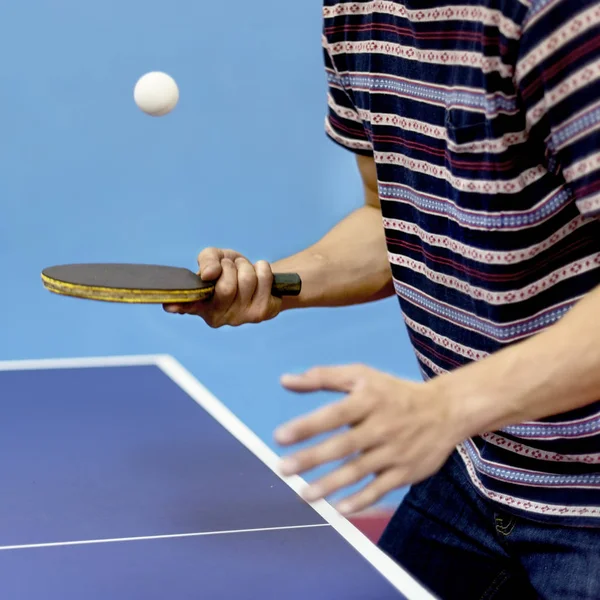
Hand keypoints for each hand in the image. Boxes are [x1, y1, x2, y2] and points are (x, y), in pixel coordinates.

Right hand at [163, 248, 281, 326]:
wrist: (259, 279)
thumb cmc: (230, 270)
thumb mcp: (215, 258)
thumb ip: (207, 260)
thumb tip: (209, 273)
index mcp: (200, 304)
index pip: (187, 306)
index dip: (179, 305)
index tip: (170, 306)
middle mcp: (217, 316)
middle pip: (226, 287)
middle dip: (231, 267)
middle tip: (231, 266)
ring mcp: (240, 318)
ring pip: (247, 281)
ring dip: (246, 266)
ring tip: (244, 270)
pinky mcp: (261, 313)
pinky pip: (264, 279)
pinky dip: (262, 267)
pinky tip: (259, 276)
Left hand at [274, 364, 463, 514]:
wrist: (445, 410)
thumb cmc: (392, 392)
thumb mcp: (361, 375)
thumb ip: (322, 378)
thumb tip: (285, 381)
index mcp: (369, 399)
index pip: (334, 413)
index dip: (307, 426)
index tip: (280, 437)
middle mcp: (382, 426)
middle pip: (343, 445)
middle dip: (312, 459)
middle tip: (283, 469)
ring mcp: (395, 451)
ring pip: (358, 471)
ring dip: (330, 485)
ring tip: (304, 494)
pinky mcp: (406, 472)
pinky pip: (379, 489)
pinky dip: (360, 501)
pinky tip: (338, 509)